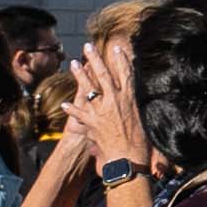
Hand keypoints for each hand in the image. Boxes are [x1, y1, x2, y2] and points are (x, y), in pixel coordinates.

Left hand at [69, 35, 141, 168]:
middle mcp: (116, 101)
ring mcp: (102, 111)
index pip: (126, 74)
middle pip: (104, 75)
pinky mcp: (92, 122)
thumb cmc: (140, 143)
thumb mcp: (141, 120)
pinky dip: (72, 110)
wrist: (128, 159)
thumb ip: (133, 109)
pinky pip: (79, 113)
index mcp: (130, 99)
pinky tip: (65, 104)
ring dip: (80, 75)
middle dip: (96, 59)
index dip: (121, 60)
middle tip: (88, 47)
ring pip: (89, 88)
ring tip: (74, 63)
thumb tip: (130, 105)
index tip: (116, 48)